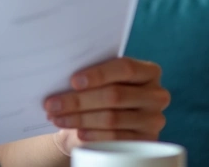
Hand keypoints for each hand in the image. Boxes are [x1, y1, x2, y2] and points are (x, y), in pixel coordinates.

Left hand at [43, 57, 168, 153]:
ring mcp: (153, 120)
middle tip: (52, 104)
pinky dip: (94, 134)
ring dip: (79, 118)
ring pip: (112, 118)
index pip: (125, 68)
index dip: (98, 74)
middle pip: (115, 95)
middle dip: (78, 100)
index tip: (73, 81)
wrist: (104, 122)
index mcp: (148, 71)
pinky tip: (78, 131)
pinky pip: (117, 138)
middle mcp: (156, 95)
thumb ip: (90, 75)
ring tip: (57, 117)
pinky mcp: (146, 141)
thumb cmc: (99, 93)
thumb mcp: (99, 80)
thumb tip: (61, 71)